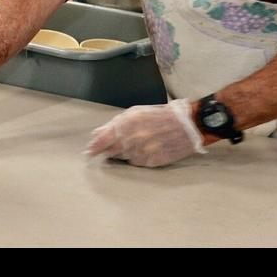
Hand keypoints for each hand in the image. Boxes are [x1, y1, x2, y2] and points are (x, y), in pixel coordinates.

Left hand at [85, 99, 206, 167]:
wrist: (188, 125)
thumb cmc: (162, 115)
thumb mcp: (137, 113)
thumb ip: (115, 123)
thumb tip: (96, 134)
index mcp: (127, 124)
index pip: (102, 141)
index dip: (94, 148)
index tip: (89, 152)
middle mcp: (132, 139)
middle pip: (110, 151)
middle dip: (109, 150)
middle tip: (112, 148)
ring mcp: (142, 152)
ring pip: (123, 158)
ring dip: (124, 153)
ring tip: (136, 144)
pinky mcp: (151, 162)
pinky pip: (136, 163)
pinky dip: (136, 158)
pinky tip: (145, 149)